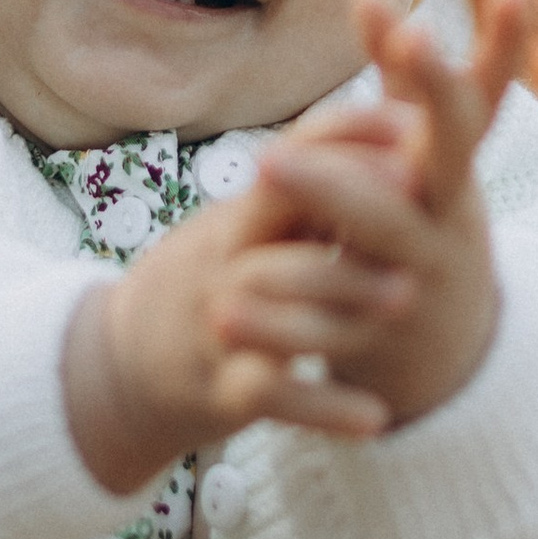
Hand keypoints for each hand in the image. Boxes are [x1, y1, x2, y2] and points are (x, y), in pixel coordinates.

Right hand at [61, 0, 531, 491]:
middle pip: (274, 219)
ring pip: (272, 308)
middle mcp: (224, 261)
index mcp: (244, 214)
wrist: (122, 363)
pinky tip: (376, 418)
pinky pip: (269, 396)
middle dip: (342, 200)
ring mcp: (218, 327)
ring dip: (340, 299)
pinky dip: (322, 408)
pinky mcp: (222, 390)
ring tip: (406, 297)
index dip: (348, 133)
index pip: (291, 155)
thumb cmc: (214, 277)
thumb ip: (316, 184)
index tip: (412, 120)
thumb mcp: (253, 222)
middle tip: (415, 196)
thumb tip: (400, 125)